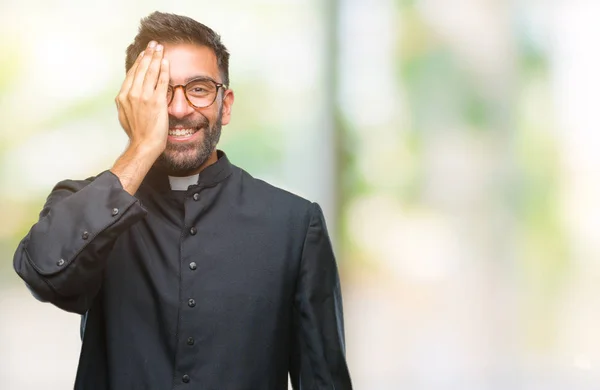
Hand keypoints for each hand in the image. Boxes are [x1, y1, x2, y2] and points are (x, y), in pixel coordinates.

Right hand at [115, 41, 169, 157]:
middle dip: (148, 54)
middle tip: (153, 44)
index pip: (132, 74)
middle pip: (141, 69)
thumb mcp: (124, 114)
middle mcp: (132, 94)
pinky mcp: (157, 101)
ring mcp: (144, 97)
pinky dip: (164, 70)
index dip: (139, 61)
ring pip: (150, 72)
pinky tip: (166, 62)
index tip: (144, 53)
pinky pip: (161, 82)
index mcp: (122, 97)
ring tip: (160, 48)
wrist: (144, 145)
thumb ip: (126, 102)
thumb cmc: (137, 133)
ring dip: (156, 57)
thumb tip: (128, 94)